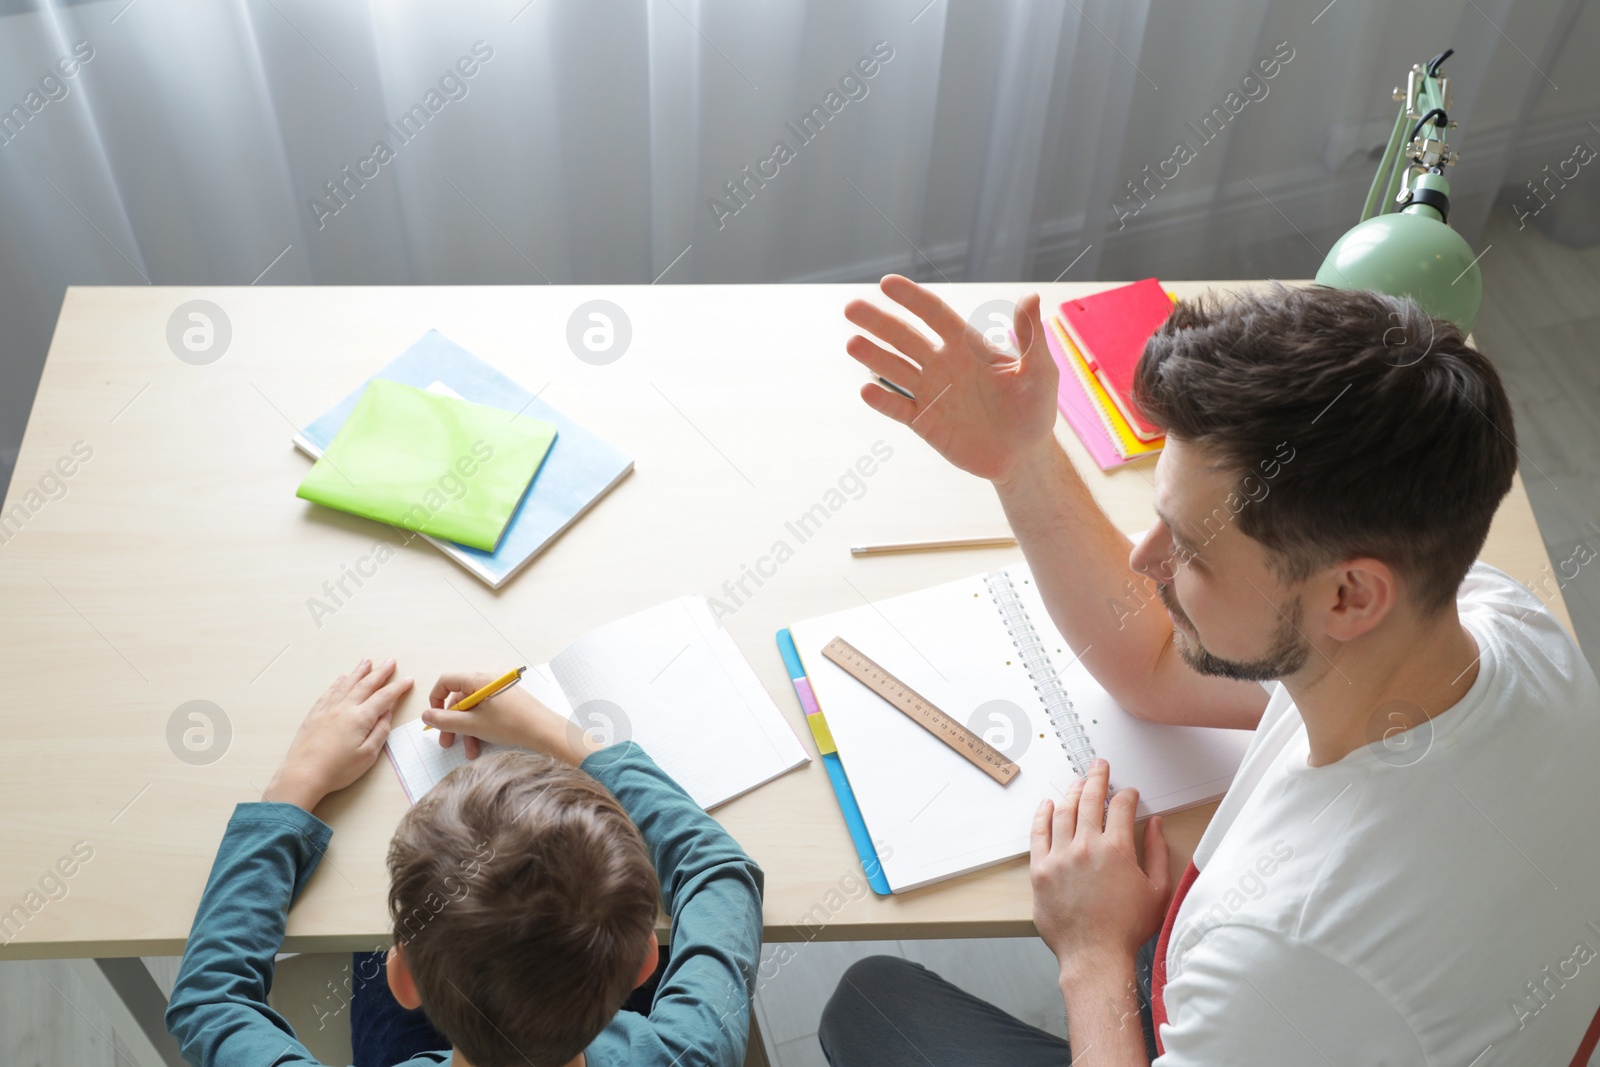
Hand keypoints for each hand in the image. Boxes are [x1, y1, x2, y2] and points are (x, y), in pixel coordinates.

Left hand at [263, 658, 413, 810]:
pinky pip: (329, 692)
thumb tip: (386, 714)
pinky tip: (341, 678)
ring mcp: (327, 709)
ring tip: (367, 661)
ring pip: (346, 684)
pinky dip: (338, 683)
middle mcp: (344, 708)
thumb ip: (380, 732)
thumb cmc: (337, 770)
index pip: (384, 697)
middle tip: (390, 661)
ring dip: (358, 672)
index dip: (398, 687)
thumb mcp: (368, 756)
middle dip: (380, 672)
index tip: (408, 679)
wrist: (302, 775)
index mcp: (360, 718)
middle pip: (365, 684)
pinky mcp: (314, 715)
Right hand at [422, 671, 585, 765]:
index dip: (435, 700)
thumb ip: (445, 720)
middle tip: (446, 742)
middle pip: (460, 697)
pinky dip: (480, 727)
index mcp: (479, 677)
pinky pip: (486, 710)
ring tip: (468, 752)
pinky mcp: (507, 699)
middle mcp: (488, 678)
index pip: (446, 681)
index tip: (434, 719)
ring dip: (467, 730)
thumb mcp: (472, 725)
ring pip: (473, 708)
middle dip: (452, 723)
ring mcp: (499, 689)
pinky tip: (479, 747)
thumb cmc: (510, 724)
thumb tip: (426, 715)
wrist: (544, 732)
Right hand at [844, 275, 1059, 483]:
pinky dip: (882, 401)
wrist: (1024, 455)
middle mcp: (943, 364)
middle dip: (878, 322)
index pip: (934, 314)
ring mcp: (931, 392)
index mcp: (967, 346)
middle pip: (904, 337)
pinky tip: (867, 390)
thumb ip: (1031, 337)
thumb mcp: (1040, 372)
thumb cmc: (1035, 409)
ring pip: (895, 369)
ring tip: (851, 344)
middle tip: (851, 308)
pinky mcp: (925, 422)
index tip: (887, 283)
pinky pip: (898, 409)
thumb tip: (1031, 297)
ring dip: (873, 356)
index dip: (911, 299)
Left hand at [1030, 760, 1170, 984]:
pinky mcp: (1040, 870)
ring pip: (1064, 812)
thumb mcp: (1157, 890)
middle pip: (1090, 800)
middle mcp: (1086, 846)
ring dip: (1072, 793)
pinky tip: (1048, 805)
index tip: (1129, 793)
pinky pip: (1038, 834)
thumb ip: (1158, 852)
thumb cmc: (1127, 928)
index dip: (1127, 795)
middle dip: (1097, 779)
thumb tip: (1156, 824)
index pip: (1122, 807)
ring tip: (1077, 782)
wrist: (1095, 955)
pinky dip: (1043, 815)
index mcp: (1117, 849)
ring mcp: (1060, 857)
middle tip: (1099, 766)